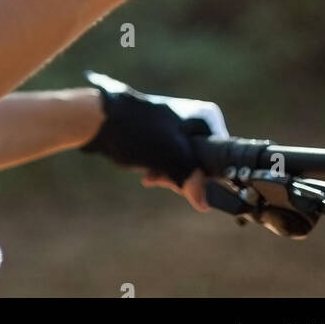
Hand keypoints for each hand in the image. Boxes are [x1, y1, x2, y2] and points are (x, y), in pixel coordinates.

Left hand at [80, 70, 227, 207]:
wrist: (102, 120)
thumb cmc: (140, 131)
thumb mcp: (171, 155)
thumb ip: (192, 178)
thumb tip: (205, 204)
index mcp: (206, 118)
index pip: (222, 157)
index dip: (208, 177)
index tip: (190, 185)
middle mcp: (197, 124)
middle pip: (203, 165)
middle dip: (183, 177)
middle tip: (165, 180)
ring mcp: (179, 132)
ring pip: (185, 168)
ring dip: (170, 178)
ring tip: (152, 177)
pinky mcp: (164, 141)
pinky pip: (171, 164)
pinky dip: (162, 172)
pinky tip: (148, 176)